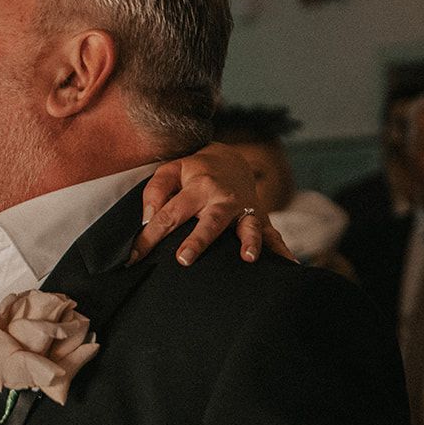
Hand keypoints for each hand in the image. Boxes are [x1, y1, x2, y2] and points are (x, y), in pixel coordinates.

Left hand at [132, 144, 294, 265]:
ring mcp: (245, 210)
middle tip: (184, 259)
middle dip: (199, 240)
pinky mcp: (260, 218)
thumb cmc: (194, 171)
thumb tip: (149, 219)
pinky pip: (274, 235)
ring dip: (249, 242)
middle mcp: (223, 199)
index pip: (169, 215)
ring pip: (248, 226)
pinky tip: (289, 265)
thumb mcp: (170, 170)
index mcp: (198, 187)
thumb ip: (155, 191)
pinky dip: (282, 249)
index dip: (149, 237)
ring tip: (248, 258)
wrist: (230, 160)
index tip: (135, 257)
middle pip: (210, 221)